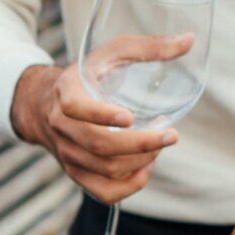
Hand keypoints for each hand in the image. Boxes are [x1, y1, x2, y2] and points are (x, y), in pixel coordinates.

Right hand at [11, 62, 178, 201]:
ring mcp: (68, 155)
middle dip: (141, 144)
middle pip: (100, 146)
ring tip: (159, 145)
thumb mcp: (110, 53)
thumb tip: (189, 41)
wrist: (45, 106)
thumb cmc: (86, 75)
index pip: (76, 109)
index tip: (130, 117)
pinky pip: (104, 192)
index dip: (102, 116)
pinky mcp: (76, 174)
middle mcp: (62, 128)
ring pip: (106, 170)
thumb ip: (148, 47)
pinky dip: (130, 186)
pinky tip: (146, 168)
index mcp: (66, 94)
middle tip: (171, 135)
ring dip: (140, 162)